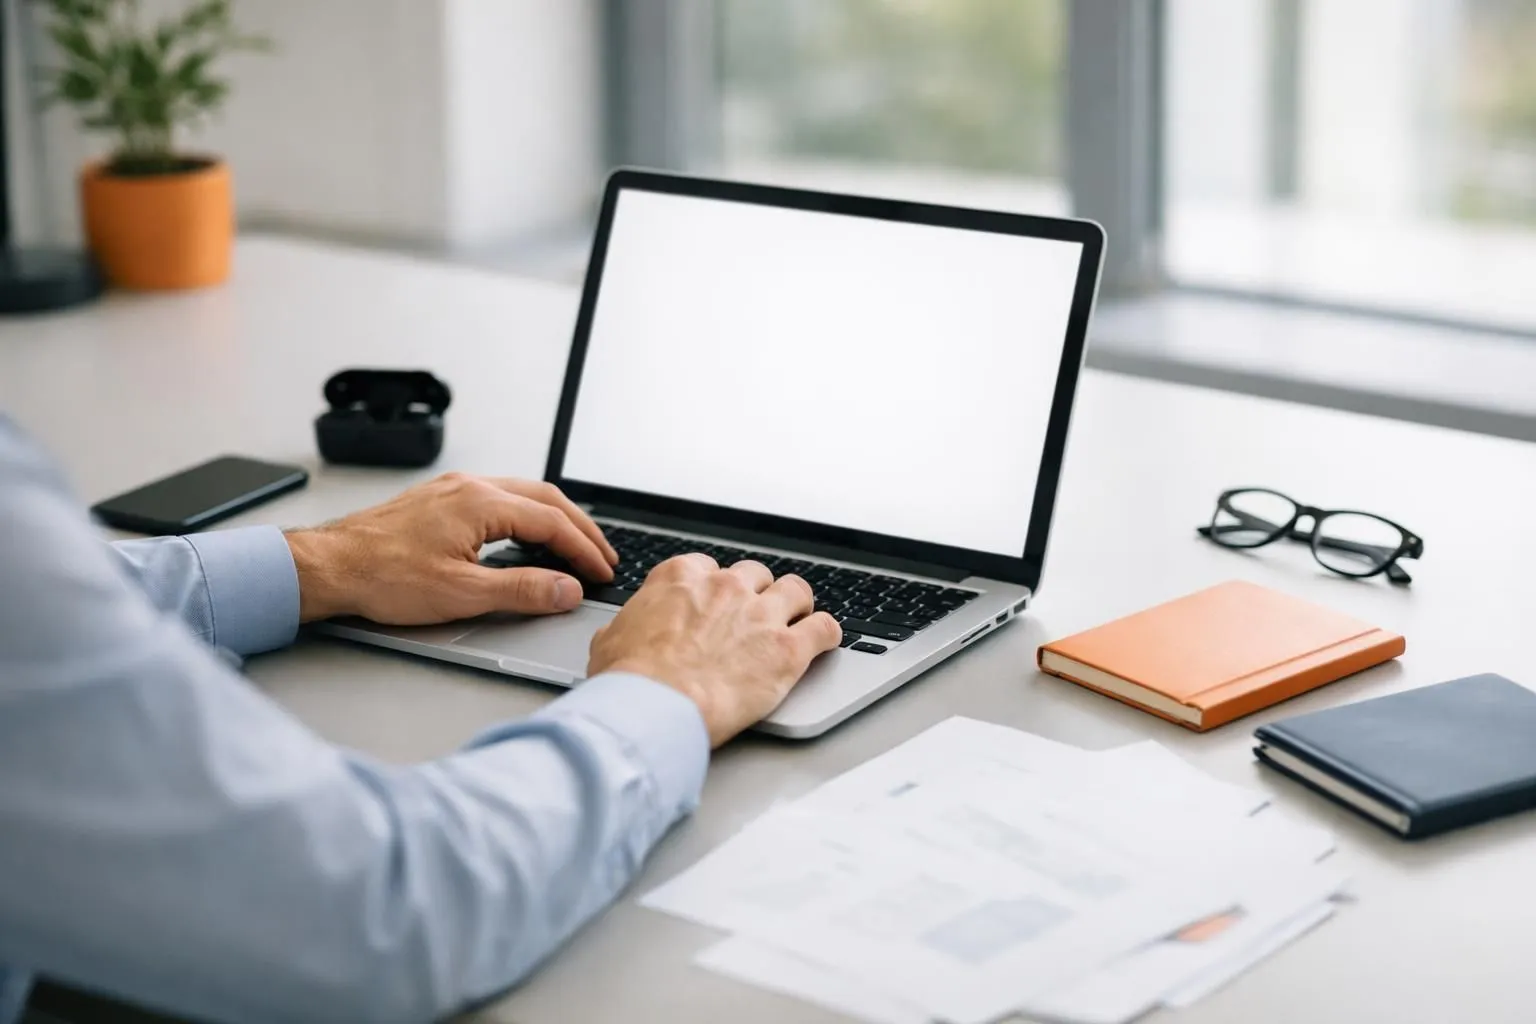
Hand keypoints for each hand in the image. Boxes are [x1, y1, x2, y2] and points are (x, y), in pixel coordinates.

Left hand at [285, 473, 617, 624]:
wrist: (329, 567)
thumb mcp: (461, 593)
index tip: (602, 573)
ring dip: (555, 519)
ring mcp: (454, 490)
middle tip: (602, 557)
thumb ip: (522, 590)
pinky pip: (500, 498)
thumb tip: (567, 589)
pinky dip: (527, 516)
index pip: (552, 523)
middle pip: (546, 499)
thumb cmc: (382, 577)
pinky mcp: (439, 500)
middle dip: (580, 529)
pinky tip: (527, 535)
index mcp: (482, 503)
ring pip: (523, 494)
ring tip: (574, 546)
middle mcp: (471, 487)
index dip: (584, 550)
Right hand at [587, 554, 842, 745]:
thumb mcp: (610, 640)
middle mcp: (726, 588)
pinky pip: (825, 628)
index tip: (715, 606)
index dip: (714, 590)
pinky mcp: (788, 650)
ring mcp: (761, 615)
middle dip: (756, 594)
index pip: (709, 569)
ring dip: (796, 605)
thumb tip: (626, 630)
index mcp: (681, 578)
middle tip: (753, 618)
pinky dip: (827, 634)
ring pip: (795, 591)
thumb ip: (630, 625)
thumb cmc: (630, 681)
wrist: (656, 707)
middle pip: (755, 575)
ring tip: (796, 620)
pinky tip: (824, 641)